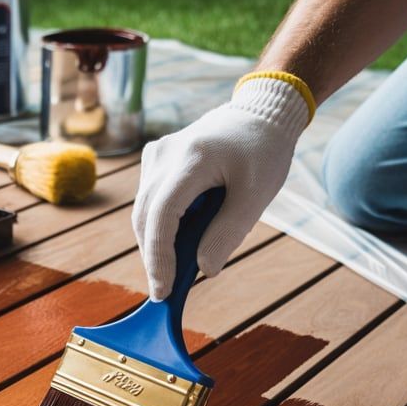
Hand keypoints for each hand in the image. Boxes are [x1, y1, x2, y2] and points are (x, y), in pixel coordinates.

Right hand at [133, 76, 309, 299]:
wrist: (258, 113)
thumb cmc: (263, 152)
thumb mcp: (255, 196)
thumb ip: (228, 233)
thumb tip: (204, 270)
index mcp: (192, 159)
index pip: (163, 215)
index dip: (159, 257)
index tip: (163, 291)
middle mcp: (163, 154)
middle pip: (146, 218)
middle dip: (155, 258)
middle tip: (166, 291)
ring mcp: (154, 155)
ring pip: (144, 212)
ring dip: (156, 244)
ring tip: (174, 270)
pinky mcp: (154, 160)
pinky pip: (149, 201)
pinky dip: (160, 226)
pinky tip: (178, 242)